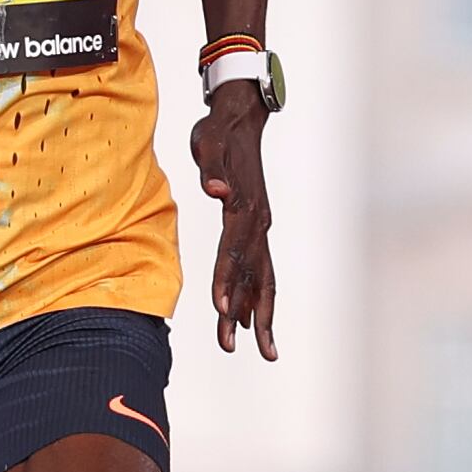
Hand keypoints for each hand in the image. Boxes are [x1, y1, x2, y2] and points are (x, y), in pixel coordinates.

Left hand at [191, 85, 276, 359]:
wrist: (241, 119)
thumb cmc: (218, 132)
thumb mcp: (208, 143)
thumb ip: (211, 168)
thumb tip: (217, 190)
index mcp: (244, 207)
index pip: (234, 252)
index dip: (228, 282)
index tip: (222, 311)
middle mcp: (258, 223)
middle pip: (255, 276)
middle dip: (247, 314)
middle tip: (233, 346)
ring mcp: (261, 228)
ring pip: (263, 280)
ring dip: (260, 317)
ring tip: (261, 352)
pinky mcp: (257, 230)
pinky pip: (260, 271)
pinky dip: (257, 298)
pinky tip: (251, 323)